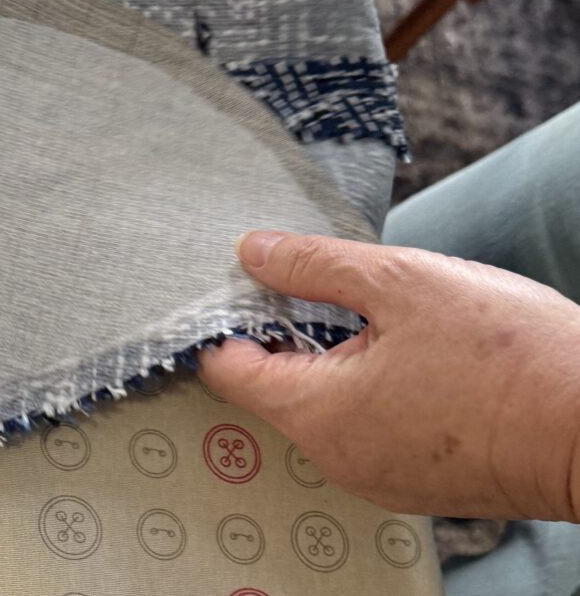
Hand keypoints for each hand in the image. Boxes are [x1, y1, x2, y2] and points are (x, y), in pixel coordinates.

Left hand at [198, 231, 579, 519]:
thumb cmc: (508, 356)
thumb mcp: (398, 282)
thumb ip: (312, 266)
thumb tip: (251, 252)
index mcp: (319, 416)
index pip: (229, 369)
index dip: (223, 317)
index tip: (238, 277)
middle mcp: (339, 460)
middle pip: (271, 386)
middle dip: (280, 328)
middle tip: (308, 276)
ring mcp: (380, 476)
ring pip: (320, 404)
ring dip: (327, 352)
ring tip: (364, 305)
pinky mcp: (418, 477)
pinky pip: (363, 424)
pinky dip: (363, 381)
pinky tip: (399, 344)